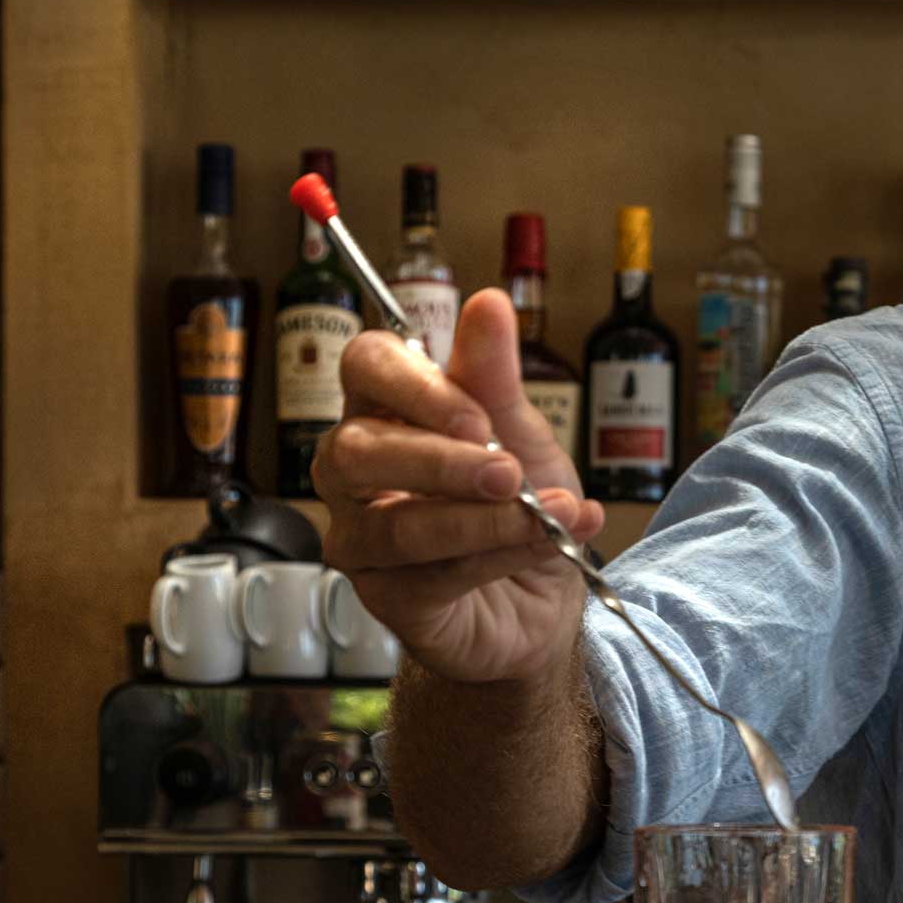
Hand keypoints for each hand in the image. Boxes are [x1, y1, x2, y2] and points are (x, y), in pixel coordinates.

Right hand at [313, 290, 603, 681]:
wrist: (546, 595)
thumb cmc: (518, 504)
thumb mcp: (522, 432)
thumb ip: (496, 376)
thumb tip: (488, 303)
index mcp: (384, 411)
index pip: (362, 367)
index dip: (412, 385)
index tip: (476, 416)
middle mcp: (354, 474)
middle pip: (355, 452)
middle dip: (441, 463)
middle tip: (510, 473)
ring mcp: (360, 539)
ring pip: (397, 526)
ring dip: (483, 520)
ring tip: (548, 515)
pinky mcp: (385, 599)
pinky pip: (430, 576)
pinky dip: (498, 556)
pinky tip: (546, 544)